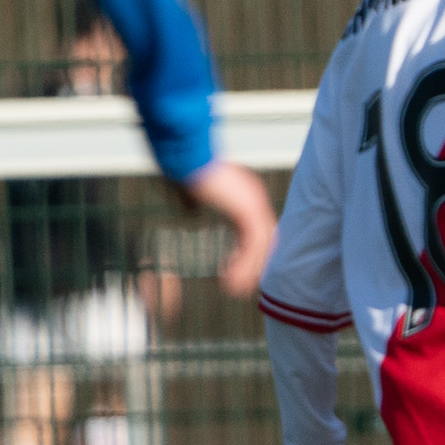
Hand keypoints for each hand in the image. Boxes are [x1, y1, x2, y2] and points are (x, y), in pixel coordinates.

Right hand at [173, 161, 276, 298]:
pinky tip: (228, 281)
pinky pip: (253, 245)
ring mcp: (253, 203)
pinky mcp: (247, 210)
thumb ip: (192, 202)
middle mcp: (253, 197)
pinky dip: (244, 265)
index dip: (249, 250)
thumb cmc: (180, 166)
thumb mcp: (188, 190)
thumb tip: (191, 214)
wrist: (182, 153)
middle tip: (242, 285)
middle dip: (255, 264)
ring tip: (233, 290)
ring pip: (261, 246)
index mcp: (242, 192)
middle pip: (265, 238)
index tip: (236, 268)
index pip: (255, 227)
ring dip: (248, 270)